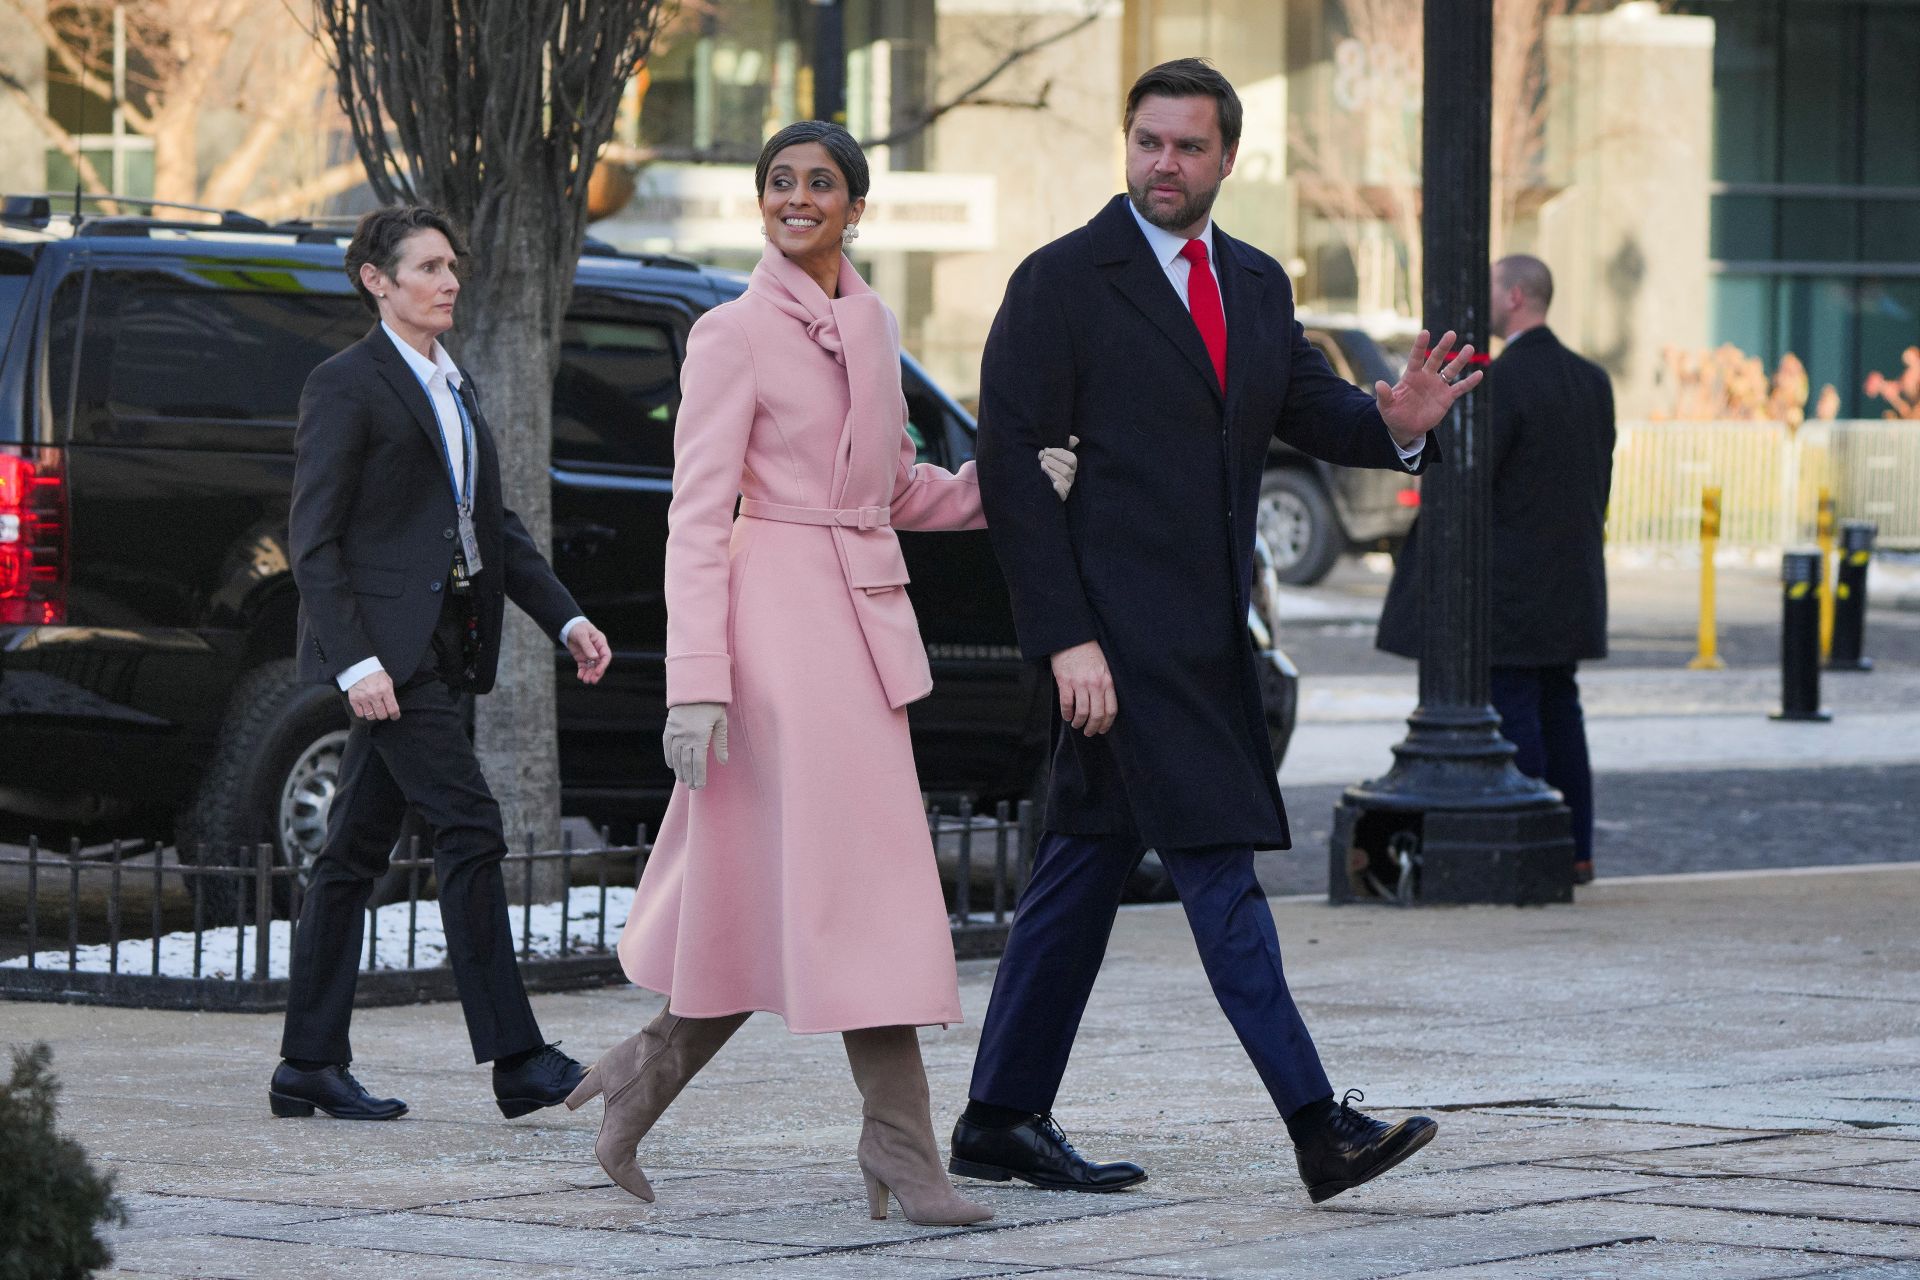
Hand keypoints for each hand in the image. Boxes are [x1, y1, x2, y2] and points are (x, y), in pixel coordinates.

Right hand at [347, 669, 399, 720]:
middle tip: (383, 710)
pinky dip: (363, 713)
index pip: (393, 709)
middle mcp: (374, 695)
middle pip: (382, 715)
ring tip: (374, 709)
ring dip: (374, 714)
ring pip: (371, 716)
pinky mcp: (354, 700)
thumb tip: (393, 709)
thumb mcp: (388, 682)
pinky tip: (365, 708)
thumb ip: (390, 695)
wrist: (360, 667)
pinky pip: (360, 714)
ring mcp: (363, 698)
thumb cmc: (376, 675)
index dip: (395, 715)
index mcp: (385, 690)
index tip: (395, 716)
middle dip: (384, 714)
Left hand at [567, 621, 611, 683]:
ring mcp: (589, 655)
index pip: (606, 656)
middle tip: (592, 680)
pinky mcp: (582, 658)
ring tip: (585, 680)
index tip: (598, 672)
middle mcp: (597, 651)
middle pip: (599, 664)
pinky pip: (584, 667)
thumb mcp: (582, 635)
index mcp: (600, 643)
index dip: (603, 665)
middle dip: (596, 673)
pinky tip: (580, 676)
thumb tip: (594, 658)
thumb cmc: (578, 628)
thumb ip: (588, 646)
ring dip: (589, 674)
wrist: (569, 627)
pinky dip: (582, 672)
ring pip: (592, 667)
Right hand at [662, 702, 727, 788]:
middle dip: (689, 776)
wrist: (694, 687)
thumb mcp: (721, 722)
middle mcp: (686, 736)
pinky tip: (672, 766)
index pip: (698, 762)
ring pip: (676, 756)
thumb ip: (721, 743)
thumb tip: (723, 762)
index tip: (700, 786)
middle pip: (686, 762)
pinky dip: (669, 757)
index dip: (699, 776)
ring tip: (684, 779)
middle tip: (692, 786)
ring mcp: (675, 732)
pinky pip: (667, 746)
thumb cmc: (712, 705)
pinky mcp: (669, 727)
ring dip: (679, 770)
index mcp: (700, 736)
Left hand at [1039, 435, 1080, 500]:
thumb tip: (1075, 439)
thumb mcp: (1056, 455)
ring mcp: (1067, 486)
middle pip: (1066, 469)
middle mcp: (1071, 476)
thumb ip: (1065, 446)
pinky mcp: (1062, 495)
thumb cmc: (1050, 465)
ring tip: (1042, 466)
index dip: (1058, 453)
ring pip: (1062, 479)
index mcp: (1072, 465)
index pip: (1071, 458)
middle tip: (1042, 458)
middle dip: (1052, 462)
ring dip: (1051, 472)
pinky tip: (1054, 485)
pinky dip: (1059, 489)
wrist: (1041, 484)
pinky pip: (1063, 492)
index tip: (1046, 450)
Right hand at [1050, 639, 1116, 734]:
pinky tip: (1067, 716)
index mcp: (1107, 681)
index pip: (1111, 709)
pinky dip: (1067, 713)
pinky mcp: (1065, 681)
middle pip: (1097, 714)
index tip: (1102, 729)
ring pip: (1082, 712)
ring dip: (1079, 723)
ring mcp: (1079, 683)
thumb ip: (1105, 684)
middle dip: (1093, 728)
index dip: (1106, 723)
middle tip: (1089, 732)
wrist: (1071, 637)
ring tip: (1076, 725)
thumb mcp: (1104, 667)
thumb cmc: (1088, 652)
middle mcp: (1095, 684)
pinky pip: (1067, 704)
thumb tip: (1103, 705)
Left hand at [1374, 328, 1482, 448]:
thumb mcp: (1386, 406)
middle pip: (1436, 358)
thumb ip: (1385, 395)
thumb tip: (1378, 384)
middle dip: (1443, 347)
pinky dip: (1469, 382)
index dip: (1420, 345)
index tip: (1425, 332)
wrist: (1405, 427)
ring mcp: (1437, 386)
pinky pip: (1460, 388)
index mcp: (1411, 376)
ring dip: (1460, 360)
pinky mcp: (1446, 398)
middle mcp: (1426, 377)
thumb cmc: (1393, 414)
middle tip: (1451, 334)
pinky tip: (1479, 374)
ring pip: (1451, 370)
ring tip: (1469, 348)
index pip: (1416, 357)